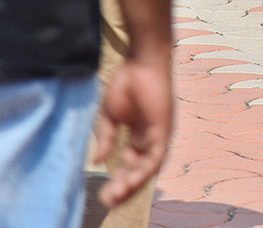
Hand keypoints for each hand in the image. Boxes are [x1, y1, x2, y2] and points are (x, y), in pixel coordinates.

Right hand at [93, 52, 173, 208]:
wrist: (140, 62)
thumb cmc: (126, 83)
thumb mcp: (109, 116)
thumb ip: (106, 138)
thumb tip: (97, 161)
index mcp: (139, 134)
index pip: (130, 163)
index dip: (118, 179)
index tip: (104, 194)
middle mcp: (152, 137)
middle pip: (139, 169)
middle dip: (124, 186)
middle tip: (108, 201)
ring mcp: (160, 133)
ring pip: (149, 166)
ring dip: (133, 182)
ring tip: (117, 195)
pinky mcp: (165, 128)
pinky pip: (157, 154)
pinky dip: (145, 169)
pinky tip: (130, 180)